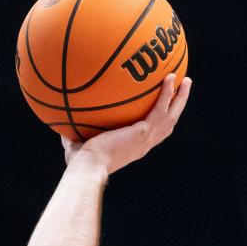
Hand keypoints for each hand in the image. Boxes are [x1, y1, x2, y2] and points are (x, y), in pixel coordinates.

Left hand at [63, 75, 190, 174]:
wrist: (88, 168)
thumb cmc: (80, 165)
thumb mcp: (76, 148)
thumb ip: (73, 137)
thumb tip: (60, 127)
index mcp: (133, 148)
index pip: (151, 134)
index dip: (159, 122)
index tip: (162, 110)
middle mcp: (144, 145)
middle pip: (168, 124)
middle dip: (177, 107)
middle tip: (183, 89)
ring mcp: (146, 139)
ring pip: (171, 115)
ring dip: (180, 98)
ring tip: (186, 80)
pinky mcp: (144, 131)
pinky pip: (160, 108)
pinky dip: (167, 93)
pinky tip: (170, 77)